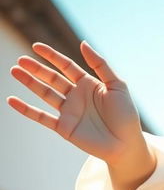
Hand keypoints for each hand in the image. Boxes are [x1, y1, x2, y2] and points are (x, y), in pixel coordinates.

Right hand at [6, 41, 145, 165]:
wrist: (126, 145)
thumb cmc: (126, 116)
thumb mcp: (118, 86)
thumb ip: (101, 65)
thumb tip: (83, 43)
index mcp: (89, 85)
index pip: (66, 66)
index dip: (52, 56)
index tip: (36, 46)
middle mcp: (77, 97)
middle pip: (52, 78)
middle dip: (36, 69)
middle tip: (21, 60)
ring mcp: (69, 112)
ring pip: (44, 94)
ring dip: (29, 83)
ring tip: (15, 71)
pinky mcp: (64, 128)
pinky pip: (42, 117)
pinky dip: (27, 110)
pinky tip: (12, 100)